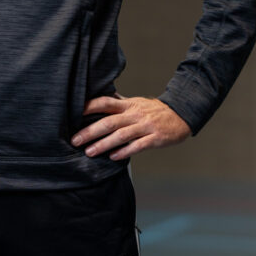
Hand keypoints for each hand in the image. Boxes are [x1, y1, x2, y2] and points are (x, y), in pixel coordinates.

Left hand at [71, 95, 189, 162]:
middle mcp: (135, 114)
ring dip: (104, 144)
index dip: (90, 106)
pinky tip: (113, 157)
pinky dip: (124, 152)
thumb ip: (118, 103)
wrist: (181, 115)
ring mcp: (145, 126)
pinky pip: (138, 146)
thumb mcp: (136, 103)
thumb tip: (100, 99)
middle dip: (90, 131)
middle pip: (109, 121)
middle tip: (75, 140)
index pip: (106, 102)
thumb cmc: (154, 110)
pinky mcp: (155, 138)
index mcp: (128, 105)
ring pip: (121, 135)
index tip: (74, 113)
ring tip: (90, 152)